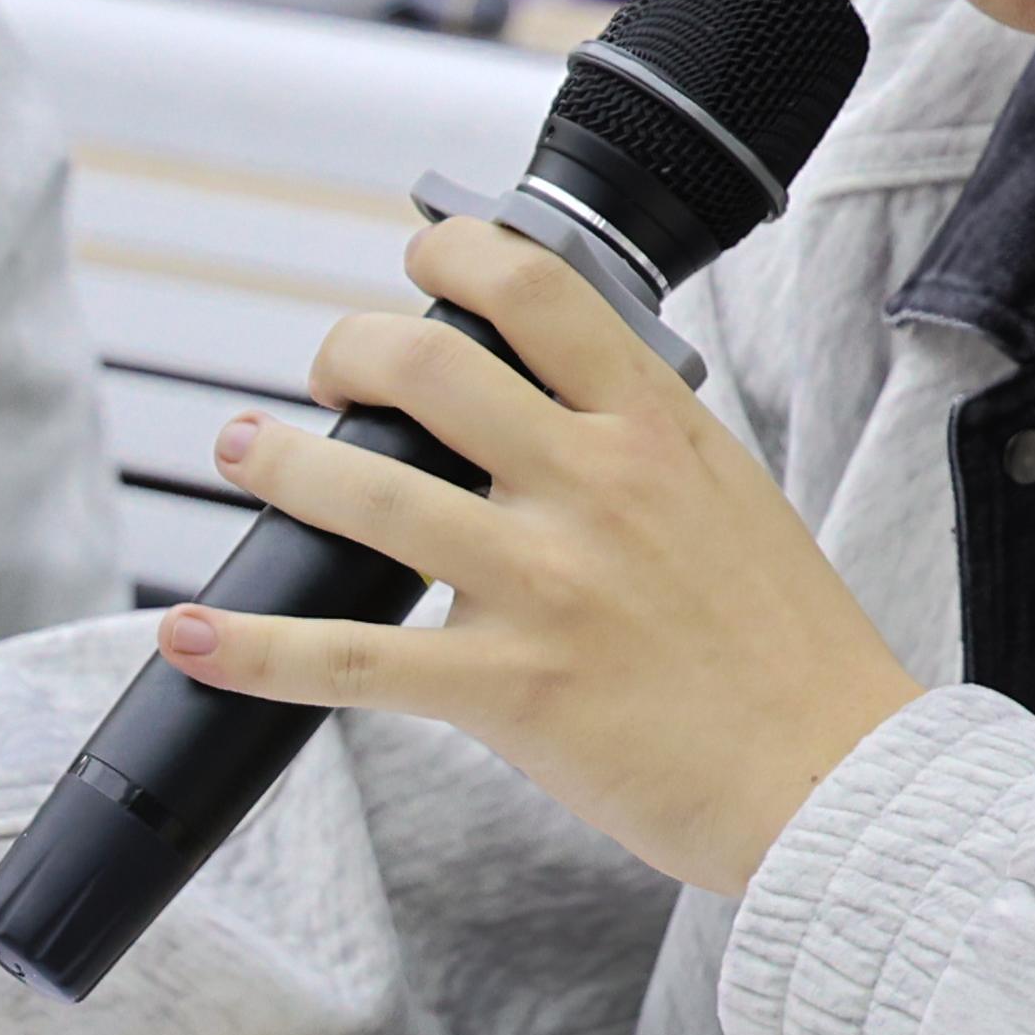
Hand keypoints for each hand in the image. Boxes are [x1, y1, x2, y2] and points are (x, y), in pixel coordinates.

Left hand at [174, 218, 926, 893]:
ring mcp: (547, 585)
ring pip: (369, 490)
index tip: (417, 261)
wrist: (836, 781)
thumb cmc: (793, 653)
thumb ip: (643, 441)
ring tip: (246, 451)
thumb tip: (561, 398)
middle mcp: (595, 487)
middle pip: (425, 364)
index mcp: (656, 430)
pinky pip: (354, 660)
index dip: (451, 253)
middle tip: (328, 377)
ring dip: (280, 463)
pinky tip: (197, 635)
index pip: (535, 289)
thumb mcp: (734, 496)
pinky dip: (257, 647)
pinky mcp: (510, 689)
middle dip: (345, 352)